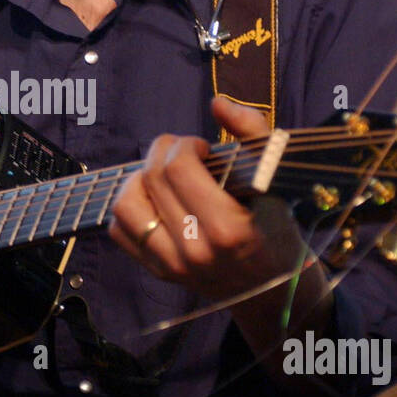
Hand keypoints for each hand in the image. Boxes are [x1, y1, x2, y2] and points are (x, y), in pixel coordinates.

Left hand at [109, 97, 331, 371]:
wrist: (274, 292)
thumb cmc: (277, 229)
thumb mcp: (276, 181)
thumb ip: (253, 134)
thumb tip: (218, 103)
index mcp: (228, 228)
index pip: (179, 168)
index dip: (185, 145)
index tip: (203, 149)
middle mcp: (195, 250)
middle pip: (152, 178)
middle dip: (164, 151)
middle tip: (185, 153)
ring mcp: (173, 265)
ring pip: (126, 204)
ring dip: (140, 178)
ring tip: (164, 176)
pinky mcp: (159, 272)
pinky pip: (120, 230)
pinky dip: (131, 206)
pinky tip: (156, 200)